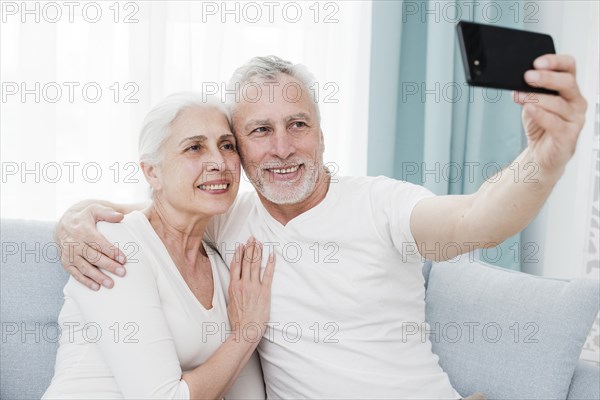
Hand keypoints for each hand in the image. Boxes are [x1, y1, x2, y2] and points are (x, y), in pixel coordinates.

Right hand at [56, 203, 125, 289]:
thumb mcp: (95, 209)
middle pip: (93, 257)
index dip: (111, 251)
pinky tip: (96, 287)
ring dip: (97, 277)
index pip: (99, 243)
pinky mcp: (65, 262)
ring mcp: (69, 254)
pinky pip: (75, 273)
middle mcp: (75, 243)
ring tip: (111, 284)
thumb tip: (121, 216)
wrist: (64, 222)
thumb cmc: (85, 216)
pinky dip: (85, 281)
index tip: (123, 259)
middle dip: (108, 266)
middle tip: (122, 273)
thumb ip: (108, 213)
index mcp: (83, 230)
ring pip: (84, 267)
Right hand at [227, 237, 274, 342]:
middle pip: (246, 262)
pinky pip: (268, 275)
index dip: (239, 253)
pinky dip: (270, 263)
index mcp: (233, 286)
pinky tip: (272, 255)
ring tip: (259, 243)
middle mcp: (243, 284)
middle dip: (249, 248)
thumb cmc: (238, 320)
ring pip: (255, 265)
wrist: (245, 331)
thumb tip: (235, 285)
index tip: (241, 244)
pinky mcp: (264, 292)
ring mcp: (253, 288)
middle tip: (252, 238)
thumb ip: (233, 291)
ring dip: (258, 252)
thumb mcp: (230, 303)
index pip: (236, 265)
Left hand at [513, 54, 586, 173]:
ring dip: (536, 97)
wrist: (541, 154)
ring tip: (519, 96)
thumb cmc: (539, 126)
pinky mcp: (569, 135)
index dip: (555, 61)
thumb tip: (517, 82)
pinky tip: (529, 109)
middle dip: (546, 78)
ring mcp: (576, 118)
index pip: (569, 67)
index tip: (537, 62)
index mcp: (569, 90)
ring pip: (558, 103)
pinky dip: (540, 114)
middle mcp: (576, 101)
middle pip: (567, 82)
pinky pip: (555, 122)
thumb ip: (528, 92)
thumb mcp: (531, 104)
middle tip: (527, 76)